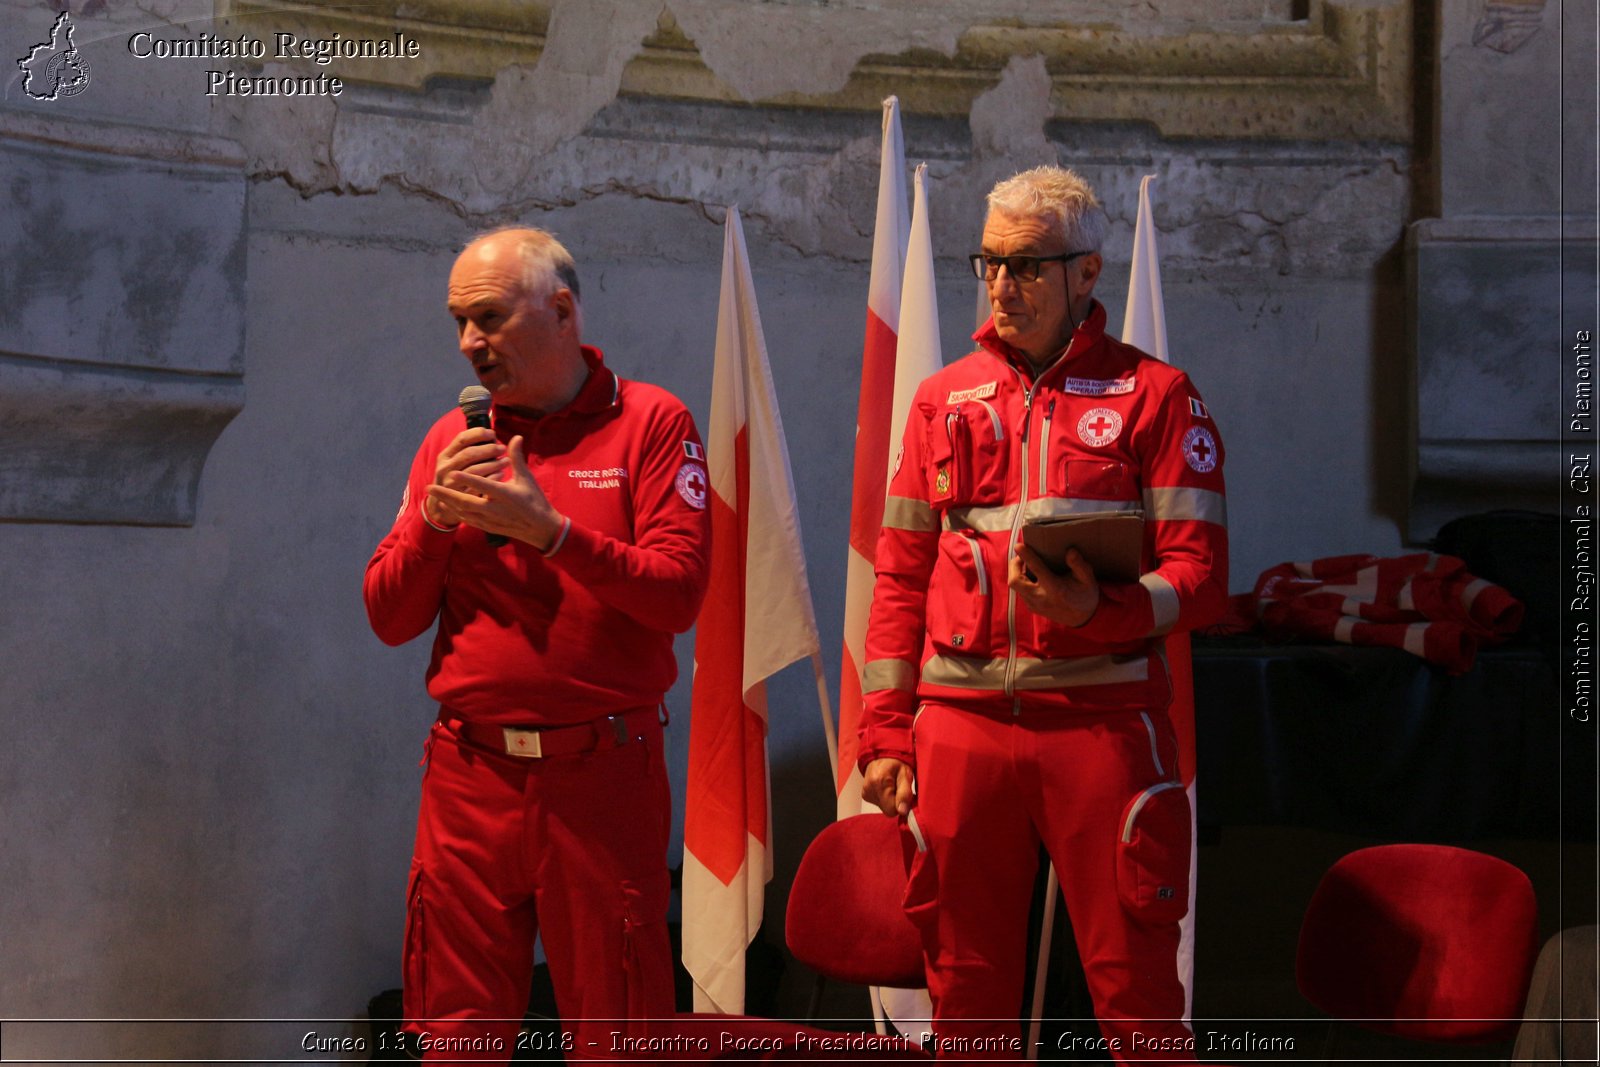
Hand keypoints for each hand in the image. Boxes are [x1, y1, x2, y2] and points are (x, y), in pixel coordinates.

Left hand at [426, 435, 565, 548]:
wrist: (540, 528)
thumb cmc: (534, 500)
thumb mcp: (527, 478)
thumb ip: (517, 458)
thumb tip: (516, 437)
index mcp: (506, 495)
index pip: (483, 485)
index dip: (467, 479)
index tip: (452, 473)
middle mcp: (495, 509)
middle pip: (465, 502)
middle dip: (446, 494)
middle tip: (430, 486)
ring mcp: (490, 520)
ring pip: (463, 512)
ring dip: (447, 502)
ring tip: (434, 494)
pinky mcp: (487, 527)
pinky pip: (467, 519)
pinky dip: (456, 511)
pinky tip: (448, 505)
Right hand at [862, 757, 913, 816]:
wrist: (882, 754)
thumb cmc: (896, 763)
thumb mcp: (906, 774)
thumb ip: (905, 793)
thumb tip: (902, 811)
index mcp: (881, 782)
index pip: (892, 809)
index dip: (902, 805)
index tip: (905, 795)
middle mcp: (870, 788)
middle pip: (887, 810)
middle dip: (896, 802)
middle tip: (899, 789)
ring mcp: (865, 792)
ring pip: (883, 807)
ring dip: (890, 800)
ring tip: (892, 786)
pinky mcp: (864, 795)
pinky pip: (878, 804)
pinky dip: (884, 798)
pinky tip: (885, 787)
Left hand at [1008, 542, 1099, 626]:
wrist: (1082, 619)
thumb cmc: (1085, 594)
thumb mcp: (1088, 579)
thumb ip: (1079, 565)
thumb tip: (1070, 551)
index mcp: (1056, 589)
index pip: (1037, 570)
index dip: (1026, 556)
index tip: (1019, 545)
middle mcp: (1042, 598)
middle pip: (1015, 581)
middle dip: (1014, 565)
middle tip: (1021, 556)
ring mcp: (1035, 605)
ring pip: (1016, 586)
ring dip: (1017, 572)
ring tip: (1027, 563)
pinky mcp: (1032, 608)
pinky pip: (1020, 591)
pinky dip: (1022, 581)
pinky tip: (1032, 575)